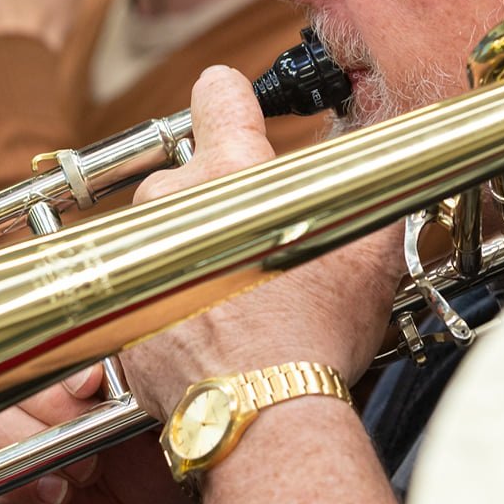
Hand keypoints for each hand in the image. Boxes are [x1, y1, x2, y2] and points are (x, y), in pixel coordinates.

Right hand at [0, 364, 193, 503]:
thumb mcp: (156, 422)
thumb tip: (117, 360)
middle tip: (94, 443)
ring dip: (35, 446)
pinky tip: (58, 497)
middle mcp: (22, 399)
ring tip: (86, 475)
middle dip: (51, 407)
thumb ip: (137, 384)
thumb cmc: (150, 468)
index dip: (59, 363)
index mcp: (61, 370)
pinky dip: (19, 485)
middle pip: (4, 380)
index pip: (39, 348)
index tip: (91, 384)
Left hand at [120, 67, 403, 416]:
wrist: (258, 412)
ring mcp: (139, 250)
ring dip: (193, 247)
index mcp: (231, 172)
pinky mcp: (119, 299)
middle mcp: (173, 200)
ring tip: (236, 292)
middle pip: (190, 172)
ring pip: (165, 227)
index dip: (233, 98)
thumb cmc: (312, 333)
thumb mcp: (367, 252)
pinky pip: (145, 278)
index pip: (218, 91)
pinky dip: (171, 293)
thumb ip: (371, 187)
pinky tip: (209, 322)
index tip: (238, 108)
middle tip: (260, 240)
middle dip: (220, 198)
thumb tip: (383, 158)